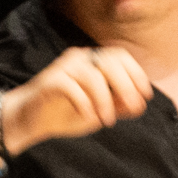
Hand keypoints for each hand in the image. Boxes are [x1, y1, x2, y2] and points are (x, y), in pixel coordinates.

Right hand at [3, 45, 152, 151]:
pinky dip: (83, 102)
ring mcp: (63, 68)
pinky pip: (71, 86)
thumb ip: (119, 106)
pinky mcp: (49, 81)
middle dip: (126, 85)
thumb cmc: (66, 113)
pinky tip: (87, 116)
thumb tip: (141, 104)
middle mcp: (79, 59)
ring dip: (104, 99)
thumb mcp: (99, 111)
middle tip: (132, 107)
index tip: (146, 95)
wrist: (32, 121)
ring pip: (92, 75)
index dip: (136, 73)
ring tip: (107, 121)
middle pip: (109, 61)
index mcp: (93, 62)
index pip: (120, 56)